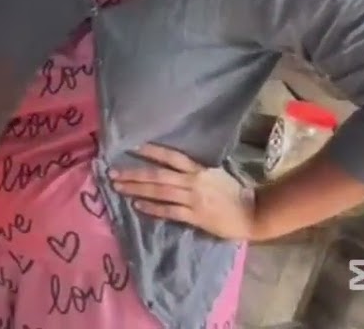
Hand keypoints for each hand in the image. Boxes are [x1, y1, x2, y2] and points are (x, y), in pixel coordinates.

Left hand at [109, 144, 257, 240]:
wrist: (252, 213)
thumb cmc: (231, 192)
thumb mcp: (213, 174)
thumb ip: (192, 170)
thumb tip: (168, 163)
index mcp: (198, 169)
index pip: (171, 156)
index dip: (151, 151)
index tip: (131, 147)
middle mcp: (193, 181)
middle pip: (158, 175)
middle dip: (133, 173)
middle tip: (112, 173)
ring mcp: (194, 199)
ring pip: (159, 192)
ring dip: (136, 189)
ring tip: (118, 187)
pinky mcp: (195, 217)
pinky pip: (169, 211)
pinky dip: (152, 208)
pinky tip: (137, 204)